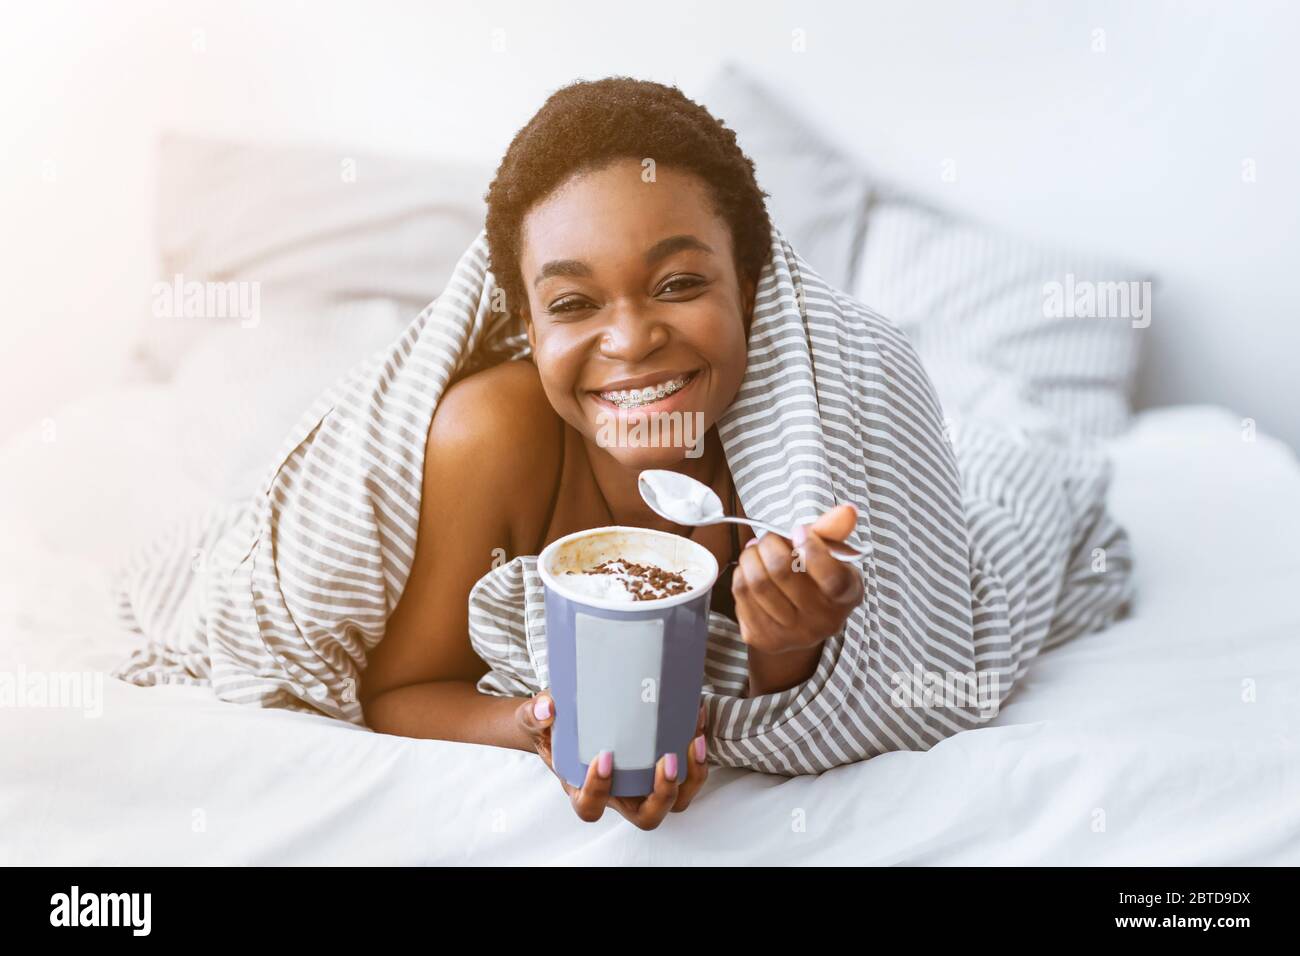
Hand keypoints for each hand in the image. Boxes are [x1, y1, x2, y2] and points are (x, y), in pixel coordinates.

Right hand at [514, 693, 708, 829]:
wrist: (568, 719)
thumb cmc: (553, 728)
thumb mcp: (536, 721)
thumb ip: (536, 715)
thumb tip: (547, 708)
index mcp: (584, 790)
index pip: (591, 807)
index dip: (599, 790)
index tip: (605, 758)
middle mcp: (618, 794)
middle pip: (646, 816)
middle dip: (662, 793)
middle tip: (666, 761)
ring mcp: (643, 784)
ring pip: (675, 799)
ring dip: (691, 776)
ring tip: (694, 740)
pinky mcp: (661, 765)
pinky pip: (688, 769)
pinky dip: (696, 748)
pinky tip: (696, 715)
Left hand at [732, 503, 864, 654]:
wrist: (800, 622)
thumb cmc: (816, 578)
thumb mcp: (830, 554)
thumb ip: (833, 531)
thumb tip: (848, 511)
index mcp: (847, 596)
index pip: (831, 578)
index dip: (812, 549)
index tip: (798, 531)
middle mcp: (823, 622)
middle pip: (782, 572)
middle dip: (770, 543)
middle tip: (770, 537)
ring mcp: (793, 635)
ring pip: (756, 582)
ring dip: (751, 556)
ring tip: (757, 550)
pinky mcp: (764, 639)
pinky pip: (740, 594)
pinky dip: (741, 573)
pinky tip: (751, 570)